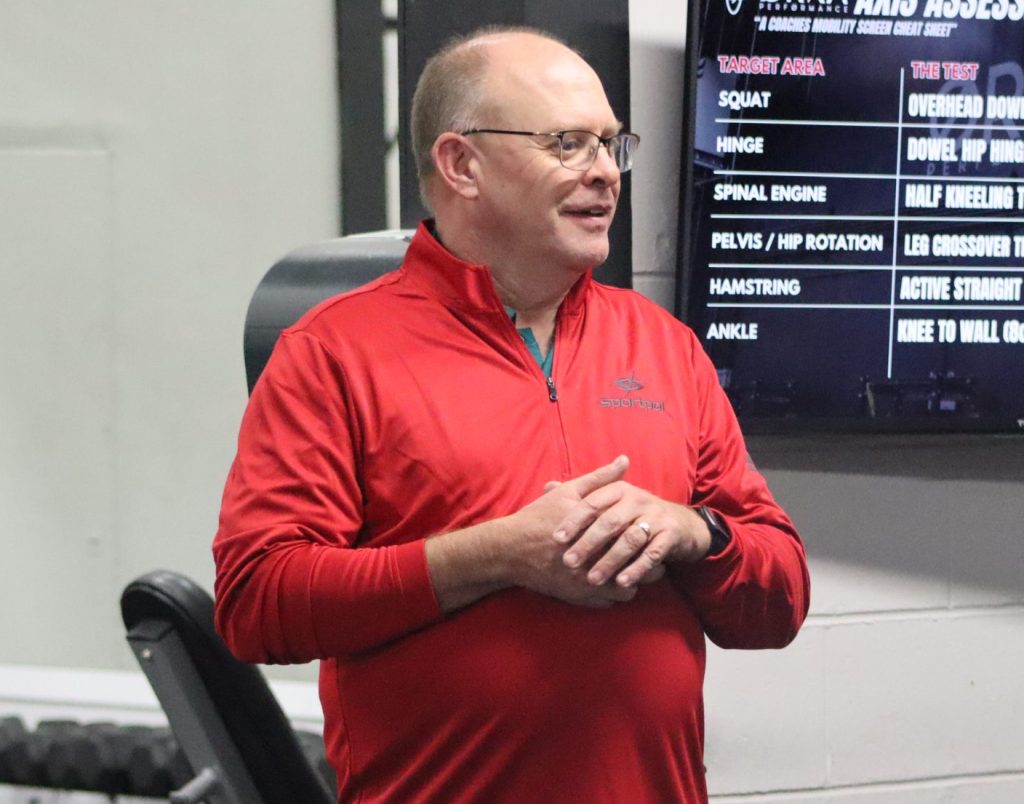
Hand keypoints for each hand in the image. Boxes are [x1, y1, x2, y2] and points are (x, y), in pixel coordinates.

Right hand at [504, 456, 639, 607]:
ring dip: (634, 579)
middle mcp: (600, 561)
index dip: (650, 534)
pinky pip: (612, 602)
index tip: (650, 529)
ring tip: (631, 567)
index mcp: (602, 533)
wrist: (511, 550)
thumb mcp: (569, 492)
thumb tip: (624, 460)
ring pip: (630, 589)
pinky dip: (615, 592)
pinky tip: (612, 579)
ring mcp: (592, 583)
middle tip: (648, 551)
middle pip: (643, 567)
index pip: (640, 536)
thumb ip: (600, 478)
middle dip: (649, 559)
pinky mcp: (582, 598)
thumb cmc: (539, 518)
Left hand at [552, 461, 710, 587]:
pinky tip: (622, 583)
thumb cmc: (634, 514)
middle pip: (609, 522)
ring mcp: (655, 517)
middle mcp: (638, 499)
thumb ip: (580, 494)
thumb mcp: (610, 500)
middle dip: (587, 543)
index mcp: (618, 489)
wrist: (680, 523)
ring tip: (592, 579)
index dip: (573, 520)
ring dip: (610, 561)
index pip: (592, 503)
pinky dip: (637, 569)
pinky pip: (652, 554)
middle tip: (568, 562)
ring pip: (629, 540)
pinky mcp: (670, 534)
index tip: (556, 538)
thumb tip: (547, 486)